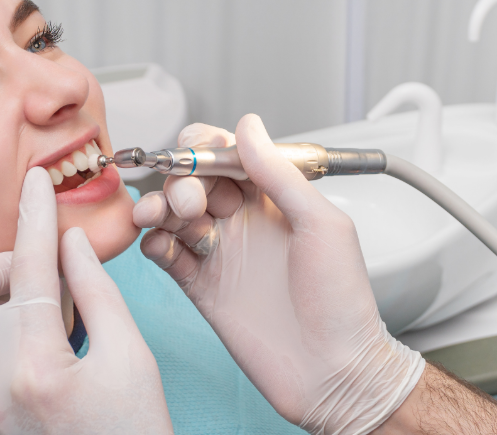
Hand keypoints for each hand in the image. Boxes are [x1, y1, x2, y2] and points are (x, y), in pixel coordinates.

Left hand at [0, 167, 172, 434]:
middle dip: (6, 266)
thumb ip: (98, 292)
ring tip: (32, 314)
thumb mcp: (132, 359)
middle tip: (48, 280)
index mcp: (36, 366)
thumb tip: (70, 243)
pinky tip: (17, 343)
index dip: (37, 214)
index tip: (37, 179)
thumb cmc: (134, 433)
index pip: (31, 266)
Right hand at [134, 115, 423, 434]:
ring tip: (162, 218)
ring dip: (160, 207)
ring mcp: (220, 252)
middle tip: (193, 202)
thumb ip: (279, 174)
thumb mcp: (321, 223)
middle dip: (183, 181)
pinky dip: (155, 244)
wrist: (332, 370)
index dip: (206, 149)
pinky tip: (163, 247)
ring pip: (172, 213)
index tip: (199, 156)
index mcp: (273, 197)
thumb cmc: (341, 300)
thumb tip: (248, 125)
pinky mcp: (201, 285)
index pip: (227, 155)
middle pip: (193, 179)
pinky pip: (165, 254)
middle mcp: (243, 219)